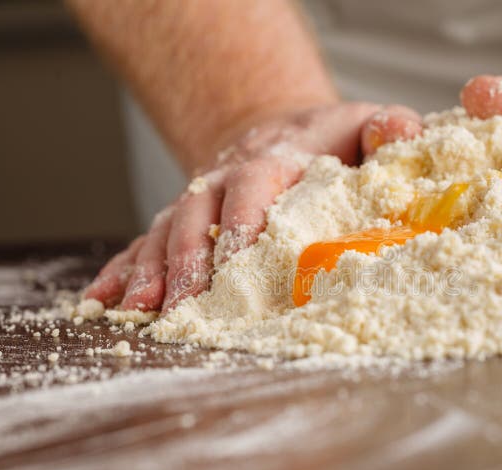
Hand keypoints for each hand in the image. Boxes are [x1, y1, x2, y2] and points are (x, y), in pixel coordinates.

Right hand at [85, 102, 421, 311]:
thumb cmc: (327, 141)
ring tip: (140, 312)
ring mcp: (198, 202)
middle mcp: (224, 179)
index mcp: (273, 159)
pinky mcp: (181, 222)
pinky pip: (143, 243)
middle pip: (197, 215)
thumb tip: (399, 131)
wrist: (278, 131)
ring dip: (150, 272)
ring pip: (163, 233)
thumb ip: (386, 130)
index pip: (254, 185)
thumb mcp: (362, 126)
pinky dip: (121, 272)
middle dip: (187, 261)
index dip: (243, 219)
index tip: (237, 258)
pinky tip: (102, 302)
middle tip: (182, 305)